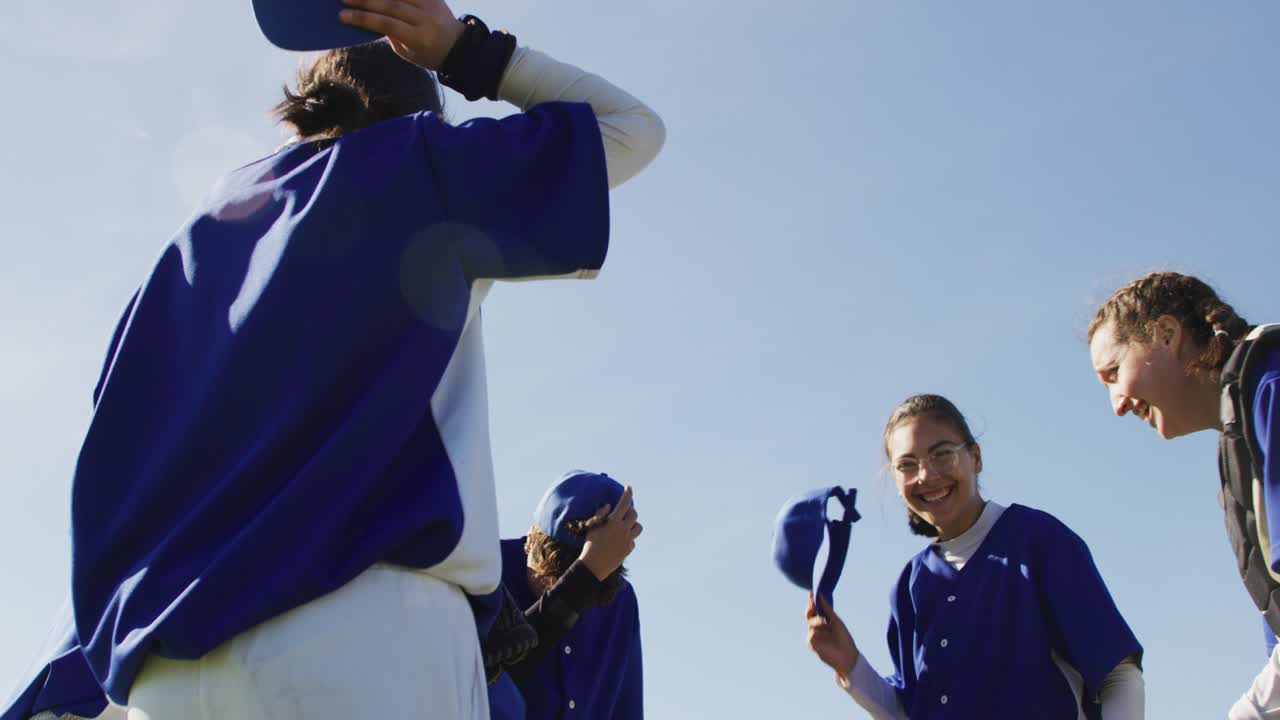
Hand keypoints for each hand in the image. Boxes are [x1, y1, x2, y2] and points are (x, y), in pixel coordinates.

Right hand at [339, 0, 465, 70]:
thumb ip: (390, 34)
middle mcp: (426, 18)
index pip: (387, 24)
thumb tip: (367, 14)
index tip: (342, 15)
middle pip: (391, 5)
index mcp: (418, 37)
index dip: (364, 18)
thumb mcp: (407, 52)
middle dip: (364, 0)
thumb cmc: (427, 54)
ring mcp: (431, 4)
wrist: (459, 47)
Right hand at [579, 485, 642, 580]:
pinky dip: (629, 538)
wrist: (594, 565)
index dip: (627, 493)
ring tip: (625, 526)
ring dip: (633, 524)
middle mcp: (623, 529)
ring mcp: (628, 540)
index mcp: (614, 521)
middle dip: (630, 510)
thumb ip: (601, 514)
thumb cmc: (590, 544)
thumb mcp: (592, 526)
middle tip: (624, 511)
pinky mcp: (629, 549)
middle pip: (634, 514)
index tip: (629, 487)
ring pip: (638, 527)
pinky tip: (621, 540)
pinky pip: (633, 540)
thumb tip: (609, 506)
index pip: (624, 503)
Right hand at [806, 593, 858, 678]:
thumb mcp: (836, 621)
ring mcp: (813, 635)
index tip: (811, 593)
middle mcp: (817, 628)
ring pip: (811, 623)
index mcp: (823, 621)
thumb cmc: (844, 638)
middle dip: (810, 607)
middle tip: (812, 601)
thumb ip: (827, 609)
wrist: (847, 655)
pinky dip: (817, 631)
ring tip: (824, 621)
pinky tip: (823, 632)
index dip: (812, 601)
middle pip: (809, 615)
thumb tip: (820, 595)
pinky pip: (811, 634)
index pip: (815, 609)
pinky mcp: (811, 643)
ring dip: (817, 621)